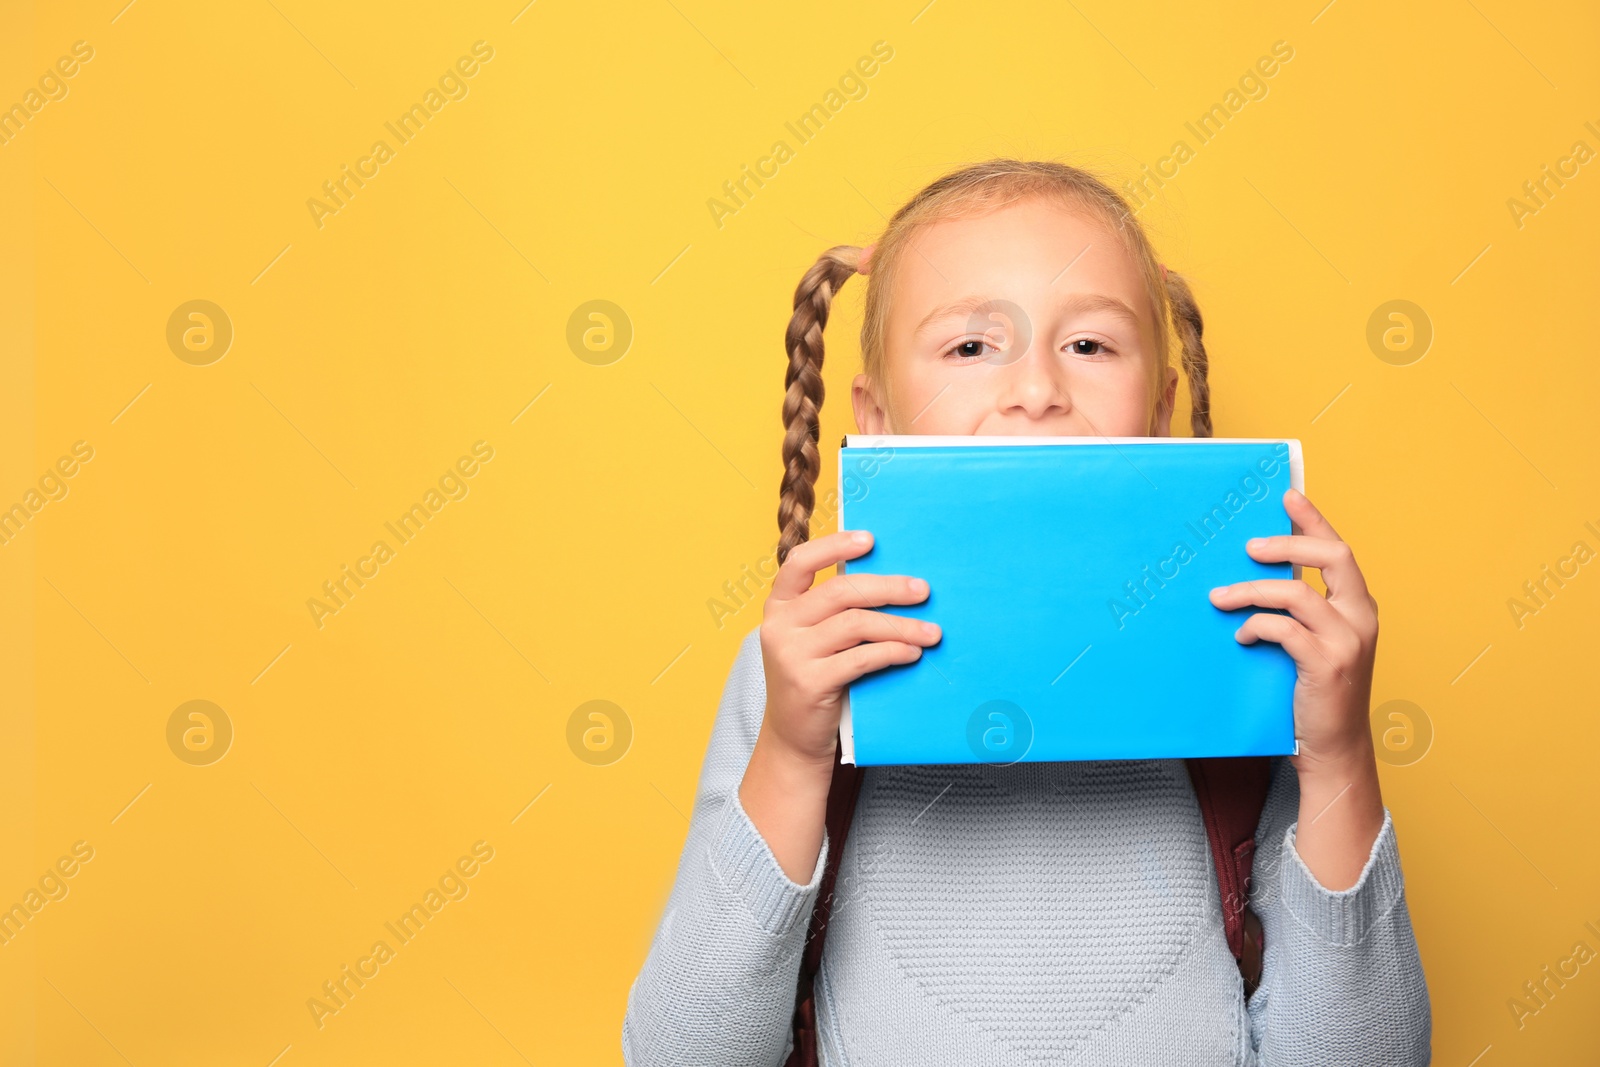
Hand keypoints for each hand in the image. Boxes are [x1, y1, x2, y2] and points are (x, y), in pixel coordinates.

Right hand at [758, 529, 939, 767]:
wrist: (793, 739)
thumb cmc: (815, 679)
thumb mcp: (813, 639)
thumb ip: (834, 611)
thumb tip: (893, 581)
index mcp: (778, 606)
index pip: (799, 562)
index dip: (835, 546)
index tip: (871, 540)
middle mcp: (778, 626)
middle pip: (841, 592)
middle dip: (888, 588)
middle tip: (923, 591)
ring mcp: (790, 655)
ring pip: (856, 624)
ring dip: (900, 625)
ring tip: (932, 631)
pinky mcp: (809, 683)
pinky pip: (861, 658)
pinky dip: (892, 651)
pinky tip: (912, 652)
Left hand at [1207, 488, 1385, 889]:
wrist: (1332, 750)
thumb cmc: (1313, 694)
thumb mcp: (1312, 644)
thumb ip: (1297, 612)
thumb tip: (1249, 576)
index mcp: (1359, 607)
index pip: (1339, 550)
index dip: (1314, 519)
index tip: (1287, 495)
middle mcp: (1361, 618)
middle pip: (1332, 556)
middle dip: (1287, 543)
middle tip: (1247, 546)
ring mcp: (1348, 641)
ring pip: (1298, 592)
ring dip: (1252, 589)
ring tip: (1220, 596)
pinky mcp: (1327, 665)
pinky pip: (1284, 629)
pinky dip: (1257, 627)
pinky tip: (1241, 637)